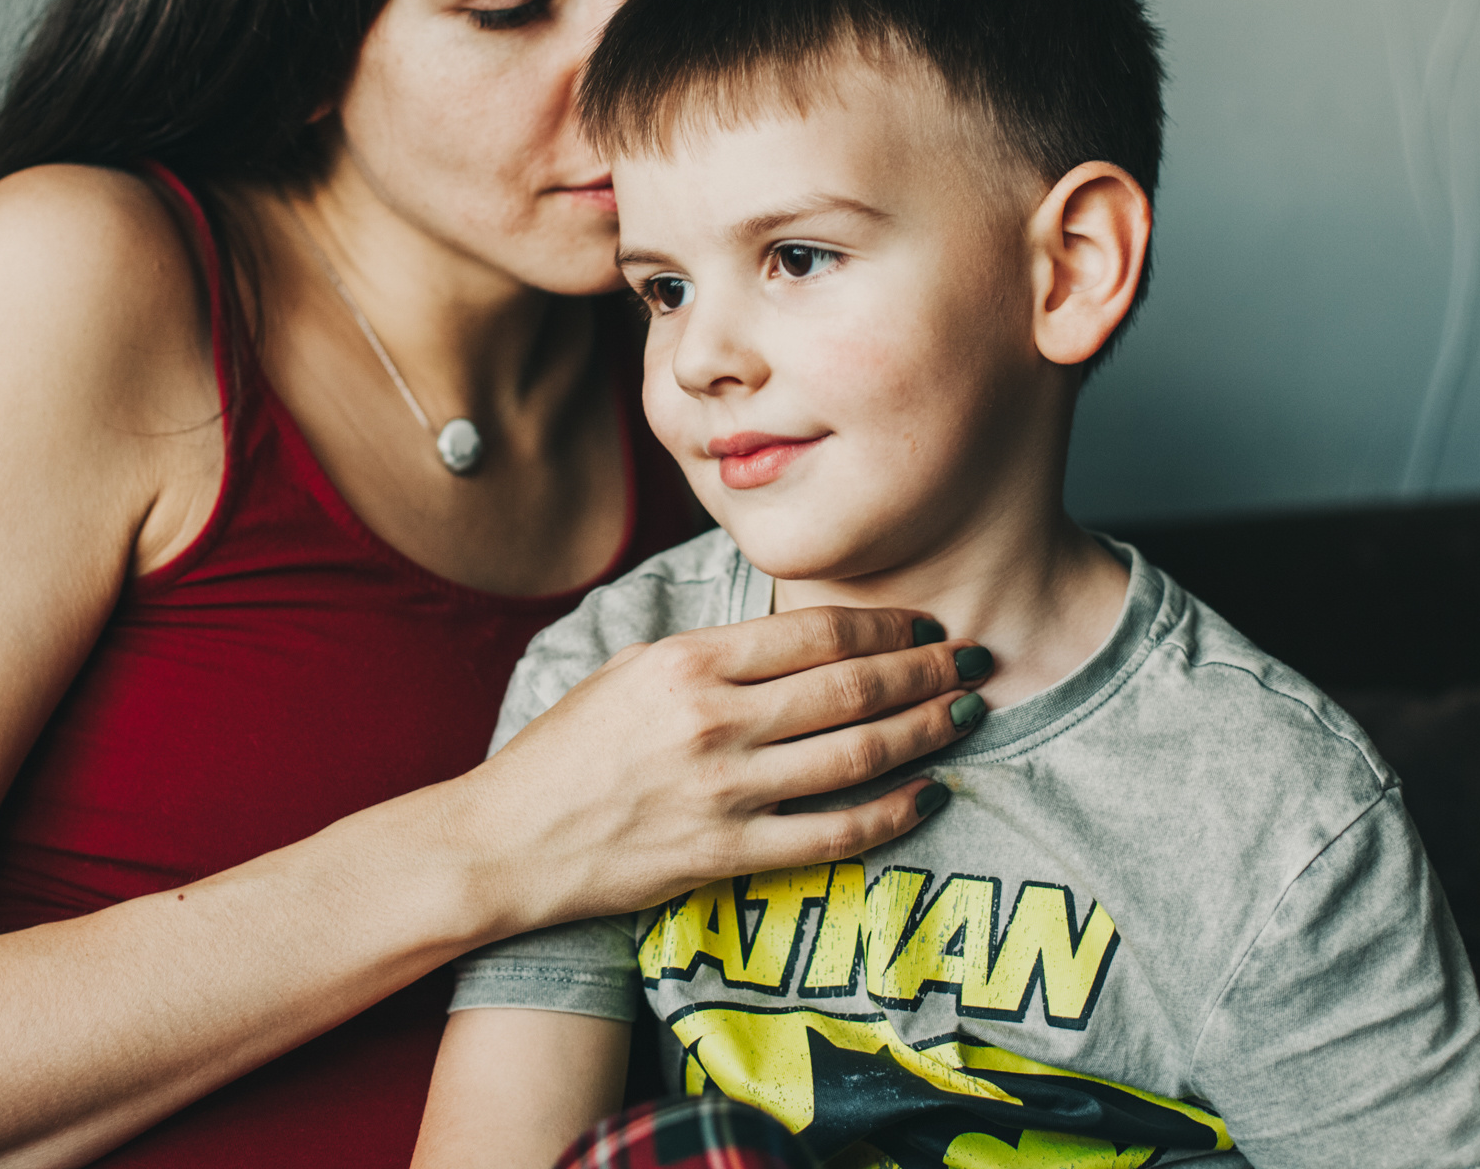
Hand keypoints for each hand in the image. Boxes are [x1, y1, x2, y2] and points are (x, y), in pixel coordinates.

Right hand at [456, 606, 986, 930]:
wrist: (507, 840)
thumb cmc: (568, 749)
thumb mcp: (633, 669)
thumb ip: (716, 653)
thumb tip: (801, 636)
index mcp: (689, 660)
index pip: (817, 631)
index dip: (887, 625)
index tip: (924, 626)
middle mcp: (714, 720)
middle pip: (852, 687)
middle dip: (925, 672)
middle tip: (972, 663)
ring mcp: (724, 791)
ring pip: (856, 756)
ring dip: (923, 733)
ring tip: (964, 716)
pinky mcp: (727, 854)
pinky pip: (833, 835)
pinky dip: (891, 814)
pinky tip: (925, 795)